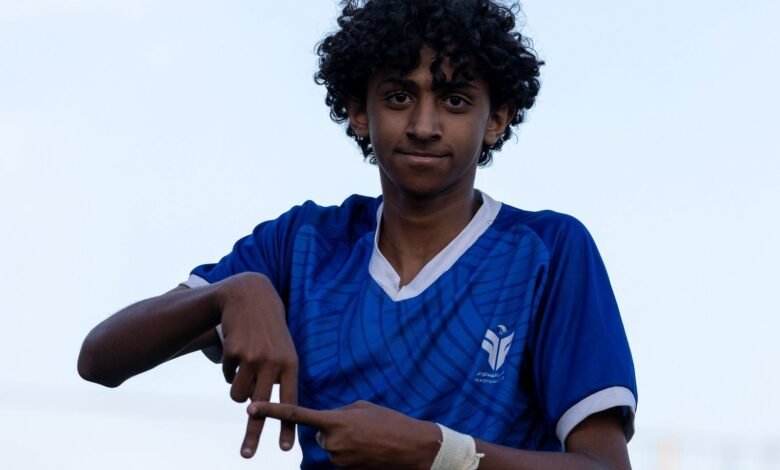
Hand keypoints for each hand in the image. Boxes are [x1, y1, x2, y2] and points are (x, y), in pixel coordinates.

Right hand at [216, 273, 297, 457]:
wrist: (251, 296)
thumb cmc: (269, 329)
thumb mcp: (283, 349)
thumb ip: (279, 377)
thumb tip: (267, 408)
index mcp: (291, 364)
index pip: (290, 402)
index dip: (287, 427)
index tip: (285, 449)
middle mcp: (273, 363)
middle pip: (261, 408)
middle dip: (253, 433)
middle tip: (247, 454)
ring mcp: (253, 358)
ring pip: (238, 396)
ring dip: (237, 389)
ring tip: (244, 369)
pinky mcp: (234, 352)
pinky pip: (227, 376)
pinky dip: (229, 369)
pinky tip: (237, 348)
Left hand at [247, 400, 440, 468]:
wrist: (413, 448)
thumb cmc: (391, 423)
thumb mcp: (363, 408)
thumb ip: (339, 413)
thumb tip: (327, 423)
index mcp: (335, 421)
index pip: (296, 415)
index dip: (272, 411)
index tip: (252, 408)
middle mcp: (333, 443)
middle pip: (320, 436)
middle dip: (333, 431)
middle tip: (360, 429)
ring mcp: (340, 461)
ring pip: (331, 450)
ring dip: (344, 444)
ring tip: (369, 440)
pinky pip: (341, 461)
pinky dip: (352, 455)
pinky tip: (370, 451)